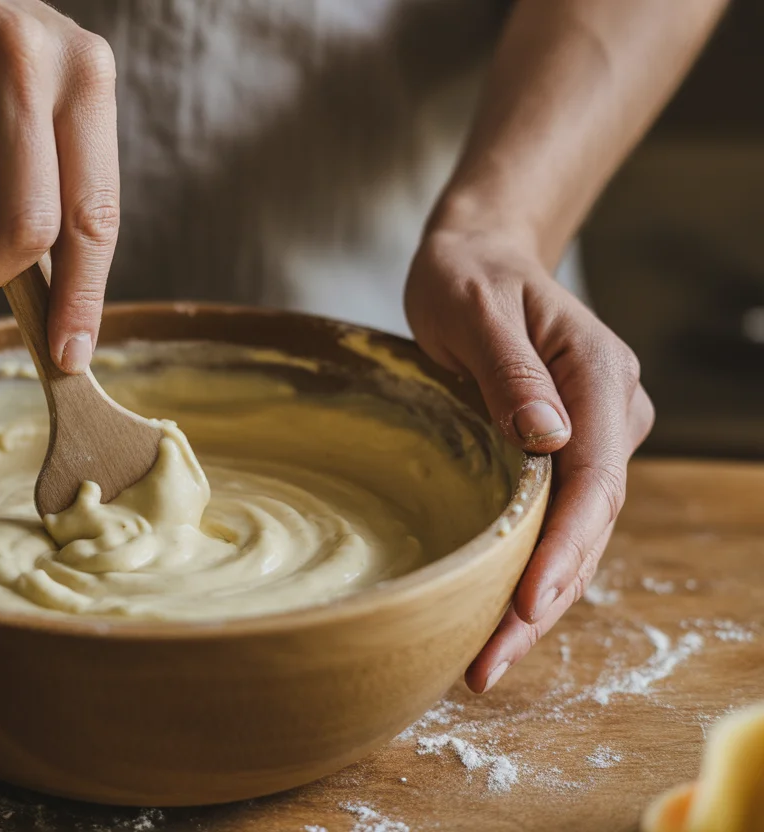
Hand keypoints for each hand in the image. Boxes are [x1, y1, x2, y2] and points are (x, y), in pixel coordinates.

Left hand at [405, 226, 654, 692]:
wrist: (477, 257)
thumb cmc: (467, 275)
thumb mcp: (474, 307)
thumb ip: (509, 369)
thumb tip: (549, 441)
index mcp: (598, 376)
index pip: (595, 481)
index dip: (564, 551)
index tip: (526, 607)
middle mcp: (611, 412)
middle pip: (590, 523)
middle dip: (543, 599)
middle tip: (487, 665)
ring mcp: (595, 435)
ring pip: (577, 533)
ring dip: (536, 600)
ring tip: (484, 663)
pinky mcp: (566, 451)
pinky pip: (555, 519)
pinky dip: (527, 569)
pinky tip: (492, 616)